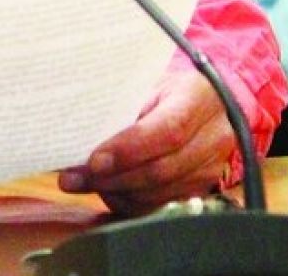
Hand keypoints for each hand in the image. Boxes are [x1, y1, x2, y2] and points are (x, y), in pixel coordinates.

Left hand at [56, 70, 235, 215]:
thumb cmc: (171, 89)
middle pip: (161, 169)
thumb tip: (81, 134)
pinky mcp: (201, 188)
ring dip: (116, 192)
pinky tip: (106, 191)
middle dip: (113, 177)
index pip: (167, 131)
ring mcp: (210, 168)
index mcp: (198, 100)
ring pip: (160, 192)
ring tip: (82, 183)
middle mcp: (212, 137)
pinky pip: (161, 204)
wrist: (211, 103)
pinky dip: (129, 202)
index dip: (129, 150)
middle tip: (75, 177)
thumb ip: (125, 106)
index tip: (94, 161)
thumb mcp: (151, 83)